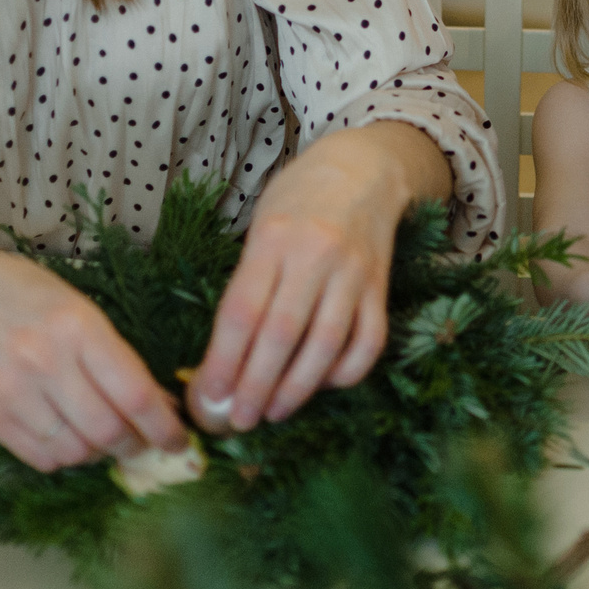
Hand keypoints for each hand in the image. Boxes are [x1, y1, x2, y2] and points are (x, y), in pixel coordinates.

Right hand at [0, 244, 187, 472]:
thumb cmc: (13, 293)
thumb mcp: (72, 303)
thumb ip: (110, 351)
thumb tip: (154, 401)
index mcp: (78, 325)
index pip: (134, 392)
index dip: (164, 426)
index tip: (180, 441)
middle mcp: (47, 361)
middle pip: (107, 430)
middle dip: (135, 446)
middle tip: (143, 444)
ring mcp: (14, 392)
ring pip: (75, 451)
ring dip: (98, 454)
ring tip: (102, 438)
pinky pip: (40, 457)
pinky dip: (63, 459)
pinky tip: (68, 440)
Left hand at [186, 132, 416, 431]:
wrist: (364, 168)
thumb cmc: (298, 200)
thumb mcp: (261, 227)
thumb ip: (247, 284)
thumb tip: (221, 359)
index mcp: (274, 237)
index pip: (242, 311)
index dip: (223, 362)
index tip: (207, 398)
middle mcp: (316, 254)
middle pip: (282, 334)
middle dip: (254, 386)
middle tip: (236, 420)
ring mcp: (354, 272)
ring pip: (326, 344)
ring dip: (296, 389)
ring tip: (272, 413)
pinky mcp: (382, 286)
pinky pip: (369, 341)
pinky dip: (346, 372)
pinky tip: (321, 386)